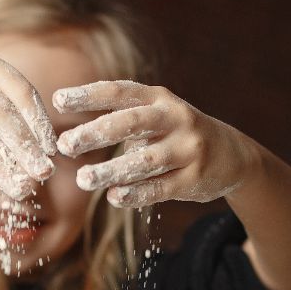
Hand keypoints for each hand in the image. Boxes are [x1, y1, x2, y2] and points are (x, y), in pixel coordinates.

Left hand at [53, 81, 259, 207]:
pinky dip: (136, 193)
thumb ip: (121, 119)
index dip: (89, 95)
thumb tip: (71, 134)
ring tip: (83, 179)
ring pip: (145, 160)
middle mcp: (176, 118)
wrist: (233, 156)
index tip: (57, 100)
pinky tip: (114, 198)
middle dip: (96, 133)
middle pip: (131, 123)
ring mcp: (188, 148)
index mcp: (160, 99)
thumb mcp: (157, 115)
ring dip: (111, 171)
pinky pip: (160, 188)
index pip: (120, 92)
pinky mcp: (194, 178)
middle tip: (66, 145)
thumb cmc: (178, 134)